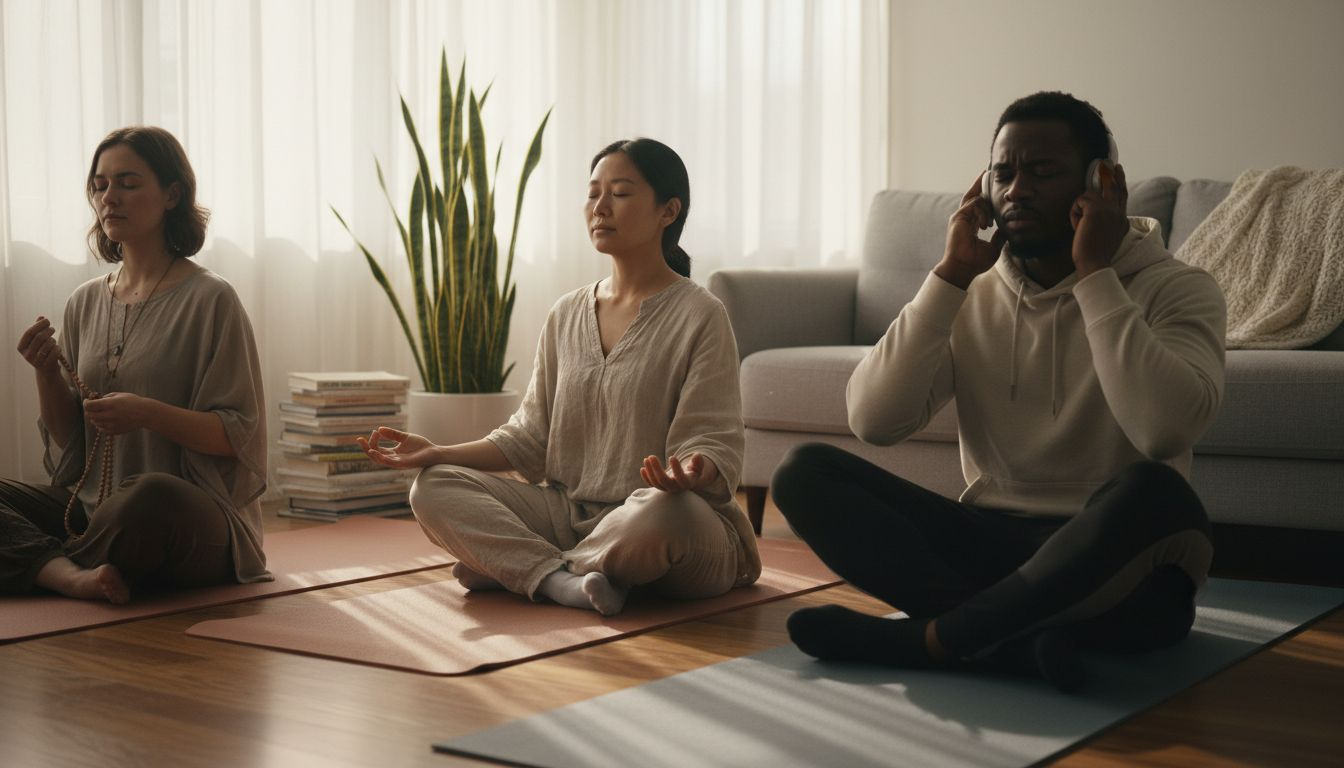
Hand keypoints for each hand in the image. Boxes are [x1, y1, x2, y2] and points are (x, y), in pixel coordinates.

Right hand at [17, 316, 62, 378]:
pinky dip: (58, 348)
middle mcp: (26, 355)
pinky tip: (57, 348)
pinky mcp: (46, 366)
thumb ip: (38, 329)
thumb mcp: (37, 341)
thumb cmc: (42, 351)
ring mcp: (36, 362)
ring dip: (53, 340)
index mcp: (21, 347)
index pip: (29, 333)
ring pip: (47, 344)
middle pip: (39, 338)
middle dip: (48, 331)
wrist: (47, 370)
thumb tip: (42, 317)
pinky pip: (54, 352)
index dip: (38, 325)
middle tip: (52, 329)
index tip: (47, 320)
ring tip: (53, 341)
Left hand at [83, 392, 149, 434]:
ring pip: (94, 422)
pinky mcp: (114, 431)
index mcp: (110, 404)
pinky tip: (107, 420)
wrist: (145, 414)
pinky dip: (101, 424)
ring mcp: (112, 424)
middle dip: (89, 410)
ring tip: (102, 413)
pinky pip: (101, 429)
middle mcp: (109, 415)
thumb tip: (95, 400)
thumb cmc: (133, 402)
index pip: (89, 405)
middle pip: (89, 415)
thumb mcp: (119, 395)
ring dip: (95, 417)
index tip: (87, 400)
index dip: (86, 402)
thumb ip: (105, 397)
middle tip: (93, 407)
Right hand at [358, 426, 441, 468]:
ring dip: (372, 453)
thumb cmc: (421, 446)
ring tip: (367, 446)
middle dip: (366, 448)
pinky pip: (388, 462)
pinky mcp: (402, 464)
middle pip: (375, 456)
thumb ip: (392, 434)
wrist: (434, 452)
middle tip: (360, 439)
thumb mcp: (404, 437)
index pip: (378, 449)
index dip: (373, 441)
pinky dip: (380, 457)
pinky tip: (375, 451)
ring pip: (379, 460)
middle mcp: (393, 459)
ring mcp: (397, 462)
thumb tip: (379, 429)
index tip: (375, 431)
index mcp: (393, 453)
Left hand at [640, 453, 718, 492]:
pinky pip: (651, 484)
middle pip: (664, 481)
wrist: (687, 480)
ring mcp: (666, 489)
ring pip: (655, 483)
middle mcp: (676, 488)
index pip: (680, 478)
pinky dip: (646, 478)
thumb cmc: (693, 471)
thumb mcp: (698, 467)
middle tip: (651, 456)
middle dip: (656, 468)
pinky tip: (642, 468)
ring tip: (647, 458)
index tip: (672, 457)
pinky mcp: (660, 487)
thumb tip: (697, 456)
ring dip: (650, 470)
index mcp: (686, 483)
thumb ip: (699, 462)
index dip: (676, 468)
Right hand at [934, 172, 1007, 289]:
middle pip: (972, 196)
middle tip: (987, 172)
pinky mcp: (958, 218)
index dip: (984, 195)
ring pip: (976, 200)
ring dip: (987, 210)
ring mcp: (959, 217)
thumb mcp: (994, 247)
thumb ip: (999, 236)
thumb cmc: (976, 262)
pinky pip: (973, 205)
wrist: (963, 268)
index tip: (991, 186)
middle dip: (980, 184)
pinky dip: (982, 213)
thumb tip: (1008, 229)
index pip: (977, 205)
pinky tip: (985, 225)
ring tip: (989, 225)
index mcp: (970, 224)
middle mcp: (963, 218)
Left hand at [1070, 162, 1128, 277]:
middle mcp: (1118, 212)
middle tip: (1106, 162)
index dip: (1119, 181)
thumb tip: (1099, 211)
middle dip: (1109, 173)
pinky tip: (1077, 227)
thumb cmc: (1095, 255)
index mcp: (1122, 219)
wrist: (1094, 263)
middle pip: (1114, 185)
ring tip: (1079, 227)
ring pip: (1089, 195)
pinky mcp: (1096, 209)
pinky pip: (1079, 201)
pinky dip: (1074, 214)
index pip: (1122, 195)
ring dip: (1078, 210)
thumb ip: (1108, 222)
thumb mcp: (1107, 236)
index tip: (1118, 169)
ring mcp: (1109, 209)